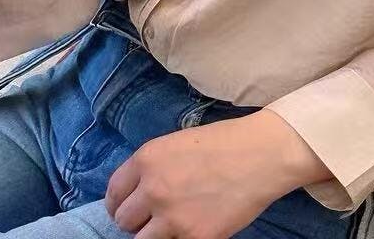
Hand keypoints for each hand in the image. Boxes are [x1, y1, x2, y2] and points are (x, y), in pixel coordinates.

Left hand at [104, 109, 330, 238]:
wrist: (258, 156)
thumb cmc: (221, 144)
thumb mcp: (174, 144)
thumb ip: (152, 168)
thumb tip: (138, 192)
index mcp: (146, 159)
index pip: (114, 192)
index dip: (118, 203)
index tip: (126, 209)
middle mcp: (153, 188)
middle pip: (123, 220)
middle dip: (134, 221)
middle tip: (149, 219)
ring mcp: (172, 217)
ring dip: (151, 235)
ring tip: (168, 227)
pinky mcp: (194, 238)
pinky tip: (190, 228)